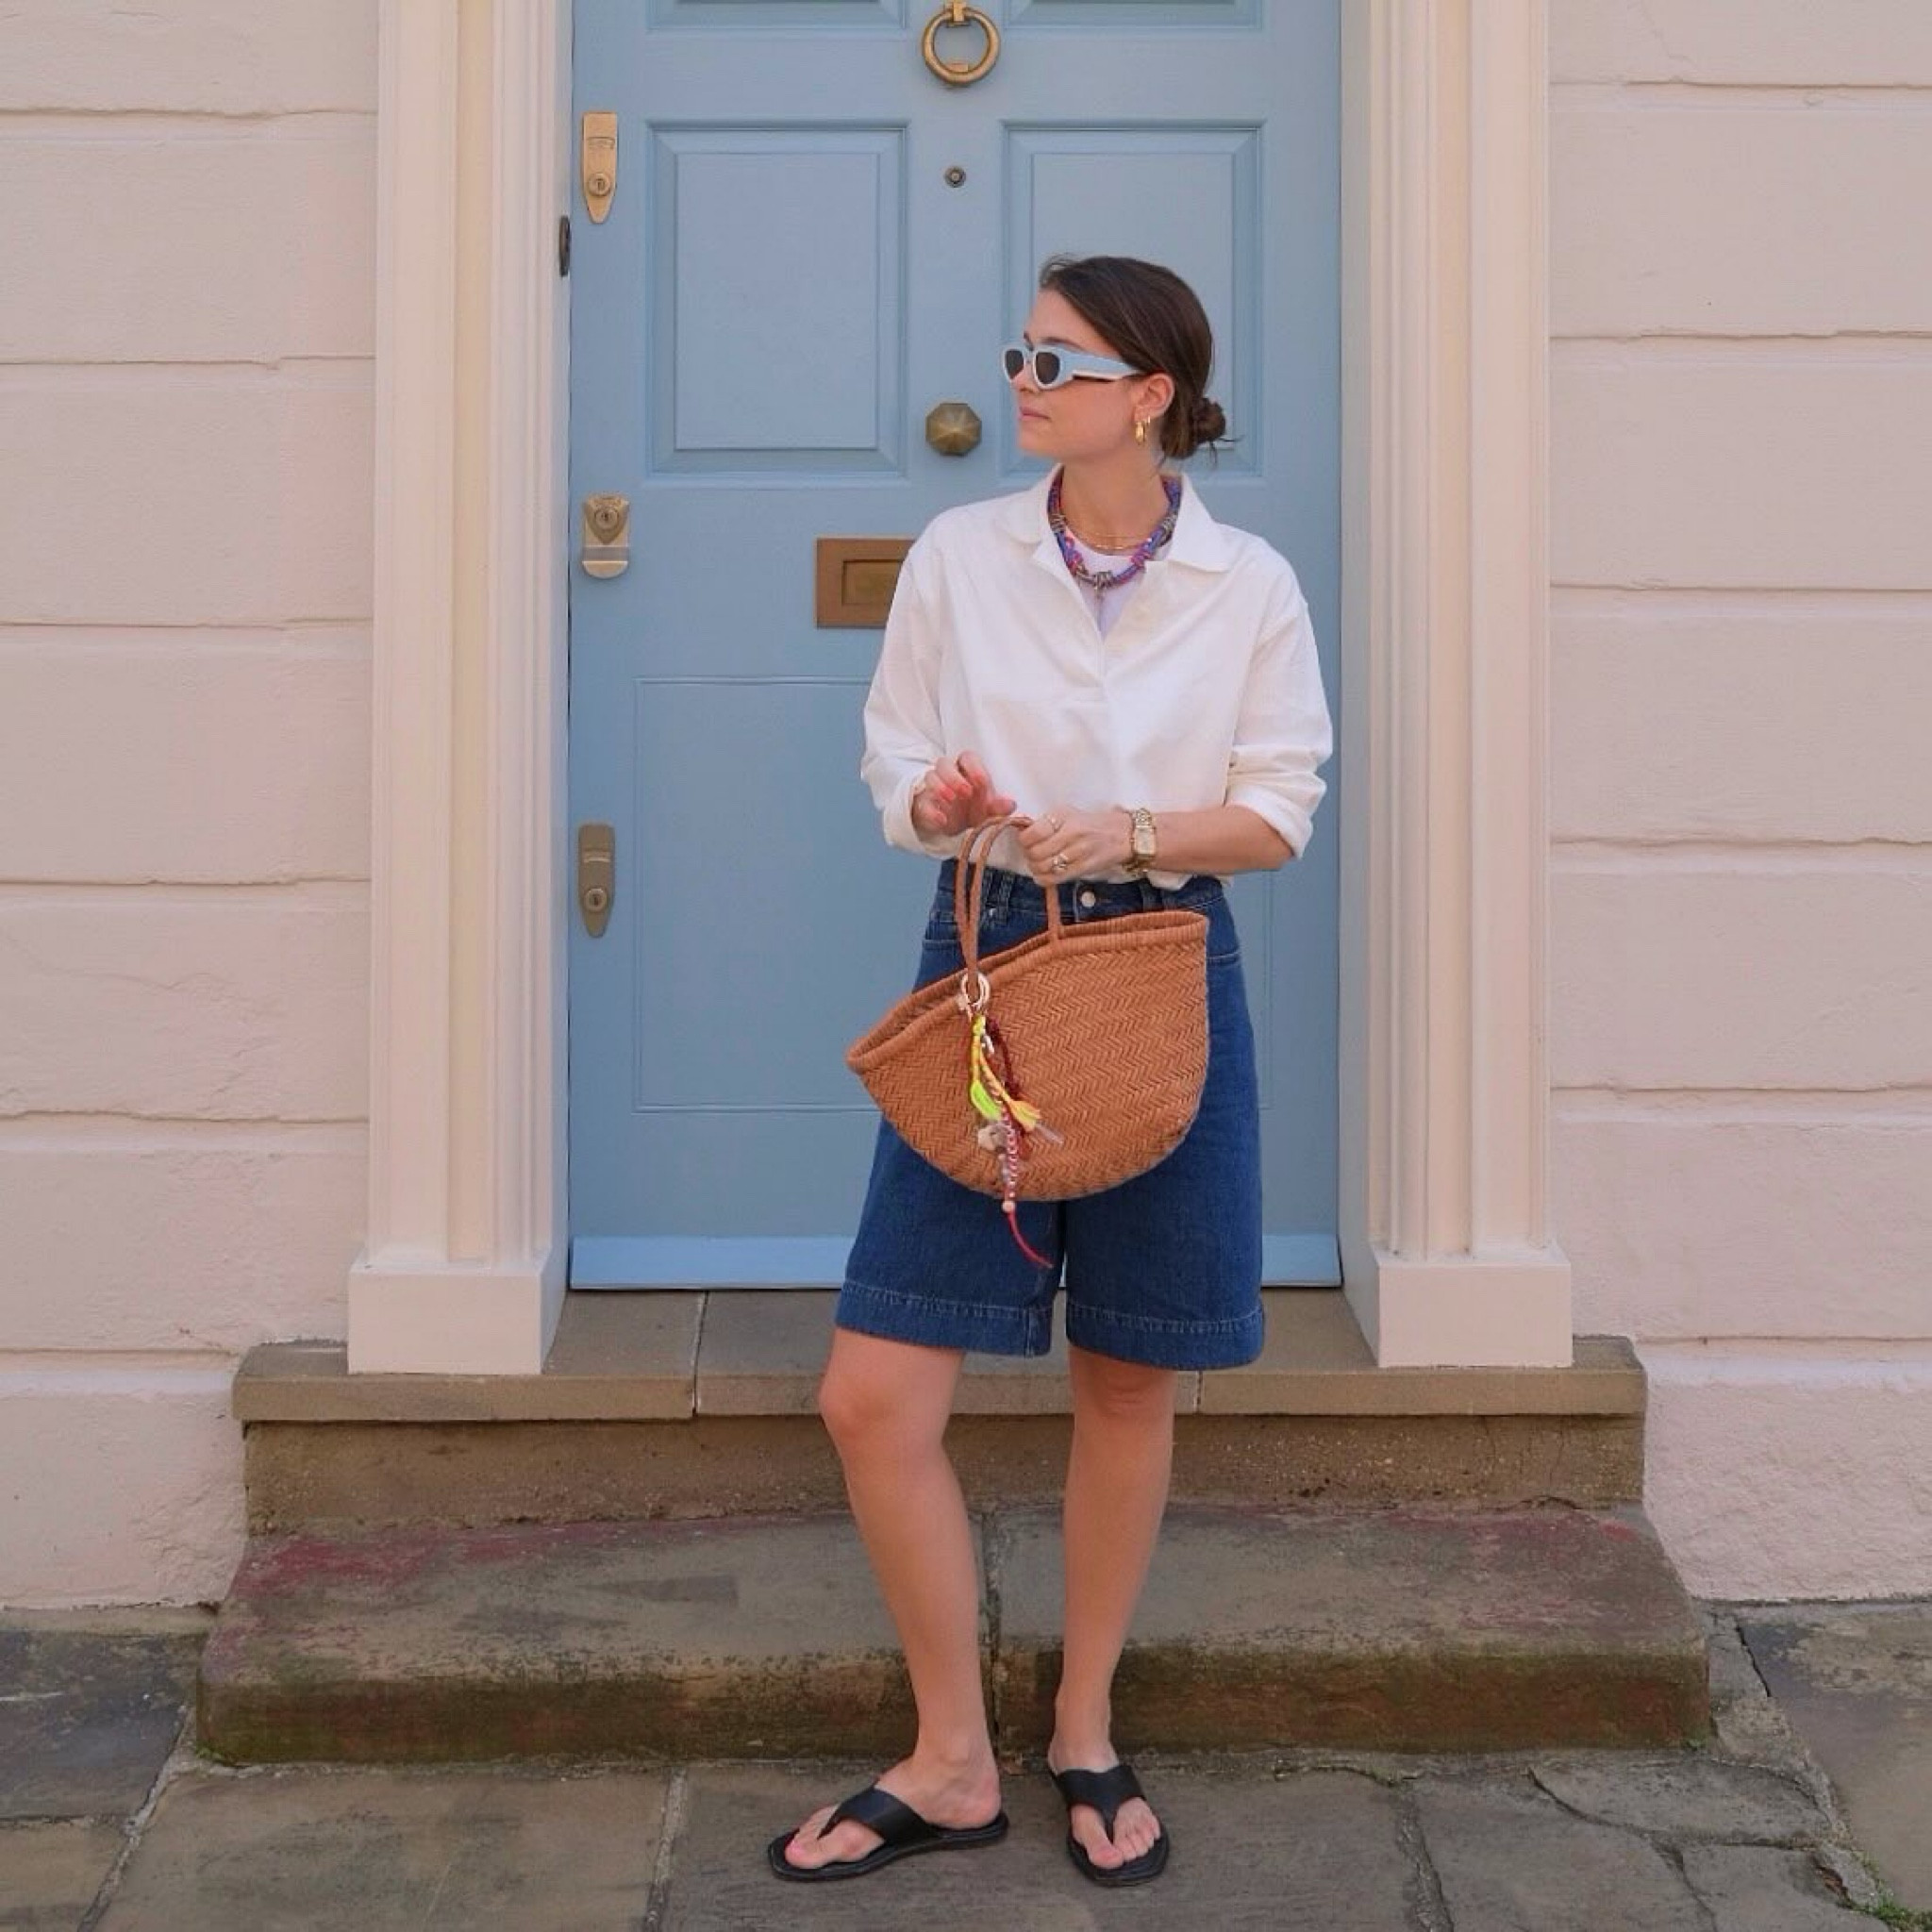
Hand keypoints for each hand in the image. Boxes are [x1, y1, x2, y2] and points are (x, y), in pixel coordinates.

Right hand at [910, 750, 1016, 836]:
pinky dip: (931, 811)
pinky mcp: (923, 804)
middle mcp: (948, 774)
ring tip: (951, 799)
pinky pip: (922, 803)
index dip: (975, 767)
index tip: (982, 781)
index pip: (968, 758)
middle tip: (965, 792)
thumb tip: (1010, 804)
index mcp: (966, 769)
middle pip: (944, 763)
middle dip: (954, 776)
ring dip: (940, 786)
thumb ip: (998, 807)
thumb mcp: (987, 810)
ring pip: (930, 776)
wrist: (950, 823)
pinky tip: (941, 819)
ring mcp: (932, 787)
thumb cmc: (972, 809)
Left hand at [1016, 805, 1132, 883]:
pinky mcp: (1082, 869)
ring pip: (1043, 867)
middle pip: (1036, 853)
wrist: (1121, 835)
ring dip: (1036, 867)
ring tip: (1039, 862)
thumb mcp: (1067, 814)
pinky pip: (1054, 879)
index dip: (1024, 839)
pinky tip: (1044, 874)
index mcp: (1064, 817)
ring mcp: (1077, 853)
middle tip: (1032, 853)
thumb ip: (1045, 823)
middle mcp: (1071, 834)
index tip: (1026, 840)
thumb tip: (1022, 832)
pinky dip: (1043, 879)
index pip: (1033, 833)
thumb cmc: (1090, 824)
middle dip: (1029, 855)